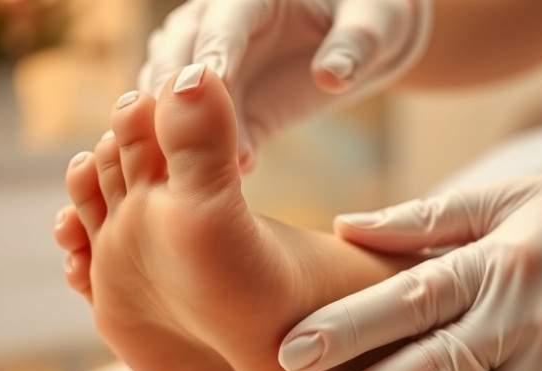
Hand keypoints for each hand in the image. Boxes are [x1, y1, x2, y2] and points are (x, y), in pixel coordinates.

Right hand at [138, 0, 430, 169]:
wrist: (352, 45)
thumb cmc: (367, 18)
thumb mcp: (375, 23)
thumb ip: (355, 46)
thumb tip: (332, 77)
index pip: (225, 17)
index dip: (217, 47)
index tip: (215, 80)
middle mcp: (214, 20)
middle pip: (178, 50)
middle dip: (178, 90)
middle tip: (183, 130)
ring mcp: (204, 61)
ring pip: (167, 88)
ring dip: (170, 126)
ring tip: (187, 165)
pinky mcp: (210, 103)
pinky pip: (186, 126)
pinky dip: (185, 151)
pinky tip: (201, 182)